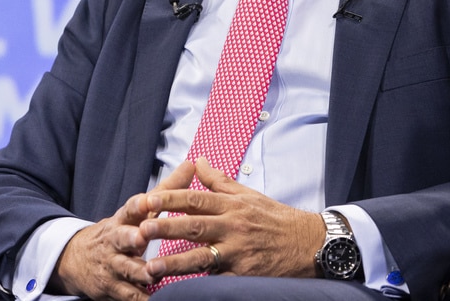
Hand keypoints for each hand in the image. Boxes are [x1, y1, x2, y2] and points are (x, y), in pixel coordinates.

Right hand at [49, 160, 195, 300]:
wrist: (79, 259)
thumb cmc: (121, 230)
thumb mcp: (138, 210)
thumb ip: (167, 190)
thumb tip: (191, 165)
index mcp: (124, 219)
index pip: (130, 208)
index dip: (139, 204)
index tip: (148, 200)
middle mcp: (116, 240)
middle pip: (121, 237)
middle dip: (130, 237)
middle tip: (141, 238)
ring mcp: (113, 265)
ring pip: (126, 269)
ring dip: (139, 272)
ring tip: (153, 275)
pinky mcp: (112, 287)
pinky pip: (128, 295)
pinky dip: (140, 298)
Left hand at [140, 157, 324, 280]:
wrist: (308, 243)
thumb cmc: (274, 218)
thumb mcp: (248, 194)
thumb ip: (218, 180)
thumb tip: (196, 160)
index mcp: (231, 205)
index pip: (196, 198)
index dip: (170, 198)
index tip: (148, 199)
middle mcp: (233, 227)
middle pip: (194, 226)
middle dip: (166, 227)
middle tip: (141, 229)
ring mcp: (238, 252)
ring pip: (202, 257)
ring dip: (175, 263)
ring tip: (151, 267)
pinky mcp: (244, 275)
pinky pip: (218, 279)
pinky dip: (199, 283)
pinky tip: (179, 288)